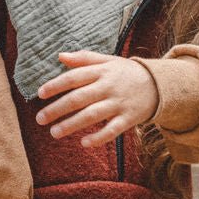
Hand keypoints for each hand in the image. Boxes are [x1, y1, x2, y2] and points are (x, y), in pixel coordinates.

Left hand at [36, 51, 158, 146]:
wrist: (159, 84)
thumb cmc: (126, 72)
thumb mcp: (108, 61)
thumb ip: (84, 58)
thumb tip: (60, 56)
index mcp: (102, 71)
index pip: (74, 77)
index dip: (56, 85)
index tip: (40, 94)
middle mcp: (109, 86)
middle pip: (79, 98)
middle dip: (57, 109)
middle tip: (40, 119)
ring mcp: (119, 103)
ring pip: (92, 115)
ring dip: (72, 124)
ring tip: (54, 133)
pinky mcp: (129, 118)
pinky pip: (112, 130)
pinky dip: (99, 137)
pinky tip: (84, 143)